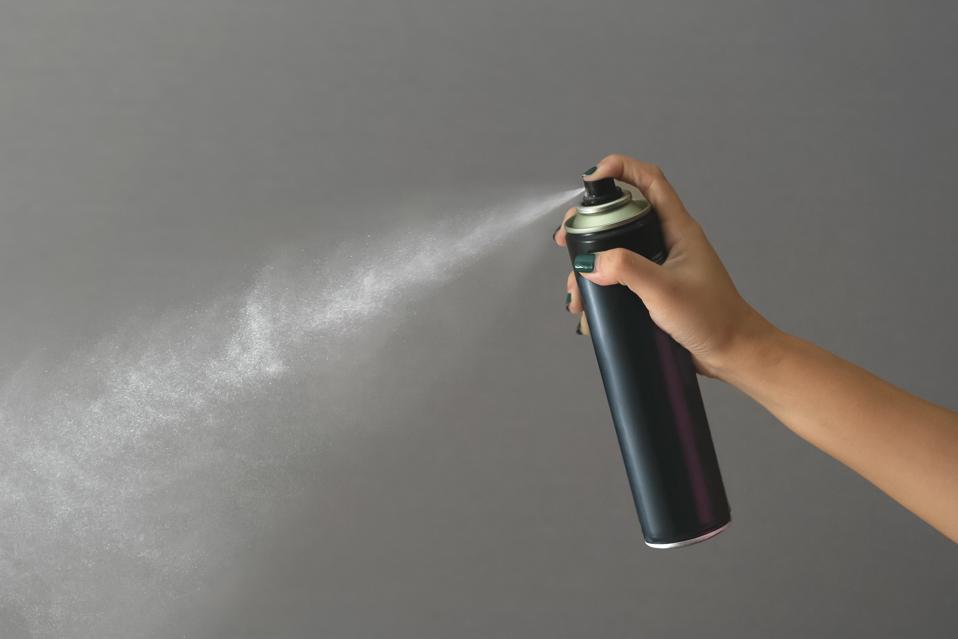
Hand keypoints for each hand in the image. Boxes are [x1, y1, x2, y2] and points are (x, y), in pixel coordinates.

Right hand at [554, 154, 776, 378]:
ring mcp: (659, 266)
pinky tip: (589, 310)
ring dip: (590, 267)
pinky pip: (619, 280)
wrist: (731, 353)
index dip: (621, 168)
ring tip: (576, 292)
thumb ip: (626, 270)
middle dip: (589, 226)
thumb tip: (589, 261)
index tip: (592, 177)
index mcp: (677, 229)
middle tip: (567, 240)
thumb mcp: (664, 290)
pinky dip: (600, 291)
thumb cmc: (712, 318)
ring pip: (614, 252)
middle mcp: (666, 242)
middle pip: (621, 216)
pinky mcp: (653, 289)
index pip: (649, 181)